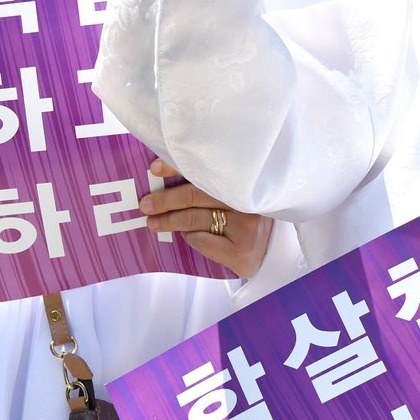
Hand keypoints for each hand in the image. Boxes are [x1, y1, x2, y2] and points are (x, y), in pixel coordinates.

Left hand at [140, 158, 273, 278]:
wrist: (274, 253)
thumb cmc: (249, 219)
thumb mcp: (238, 197)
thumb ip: (213, 186)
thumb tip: (168, 177)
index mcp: (247, 181)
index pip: (206, 169)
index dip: (178, 166)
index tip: (154, 168)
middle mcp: (249, 201)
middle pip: (197, 195)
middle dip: (165, 199)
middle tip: (145, 204)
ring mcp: (247, 227)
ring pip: (195, 219)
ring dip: (169, 221)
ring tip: (153, 223)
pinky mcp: (241, 251)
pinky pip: (202, 241)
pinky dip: (190, 237)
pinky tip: (188, 235)